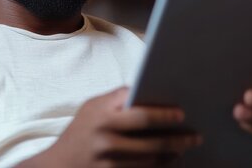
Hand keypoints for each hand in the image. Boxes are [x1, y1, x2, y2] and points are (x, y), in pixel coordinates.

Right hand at [20, 87, 201, 167]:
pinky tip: (169, 163)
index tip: (182, 114)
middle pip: (151, 141)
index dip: (165, 115)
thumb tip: (150, 90)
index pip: (141, 114)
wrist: (57, 166)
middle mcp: (105, 138)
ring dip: (172, 156)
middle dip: (177, 139)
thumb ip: (118, 98)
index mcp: (102, 115)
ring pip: (151, 161)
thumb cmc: (79, 132)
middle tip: (194, 137)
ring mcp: (107, 161)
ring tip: (184, 150)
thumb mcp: (92, 108)